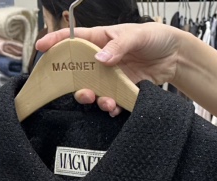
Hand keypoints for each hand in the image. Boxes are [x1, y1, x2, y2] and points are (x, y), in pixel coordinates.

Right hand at [36, 23, 185, 116]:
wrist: (175, 56)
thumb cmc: (155, 37)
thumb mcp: (137, 35)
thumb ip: (118, 47)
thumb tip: (100, 58)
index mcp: (101, 39)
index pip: (74, 38)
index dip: (56, 42)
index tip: (41, 48)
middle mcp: (103, 59)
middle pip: (80, 73)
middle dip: (78, 86)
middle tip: (84, 94)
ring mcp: (112, 75)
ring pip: (96, 90)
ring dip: (97, 100)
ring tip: (106, 104)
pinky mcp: (122, 89)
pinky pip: (112, 101)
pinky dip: (112, 108)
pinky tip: (116, 109)